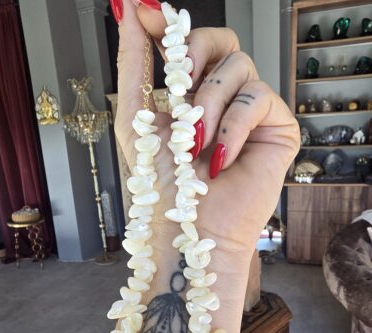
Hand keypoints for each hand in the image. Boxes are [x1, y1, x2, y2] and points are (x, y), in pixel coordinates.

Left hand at [113, 0, 299, 253]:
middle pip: (222, 40)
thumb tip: (132, 9)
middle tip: (180, 87)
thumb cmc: (163, 187)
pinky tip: (221, 157)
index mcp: (191, 96)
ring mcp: (252, 113)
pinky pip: (258, 98)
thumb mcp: (136, 120)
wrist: (192, 232)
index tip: (147, 14)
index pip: (190, 44)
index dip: (171, 25)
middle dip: (194, 55)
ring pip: (240, 66)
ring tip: (195, 144)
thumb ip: (135, 65)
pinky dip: (233, 126)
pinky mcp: (278, 129)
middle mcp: (223, 99)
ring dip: (209, 104)